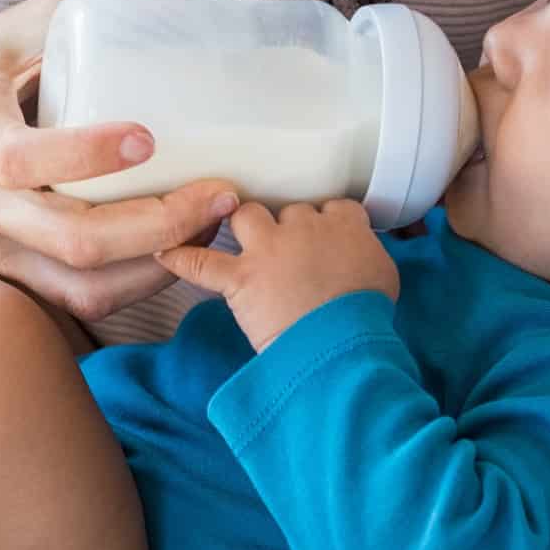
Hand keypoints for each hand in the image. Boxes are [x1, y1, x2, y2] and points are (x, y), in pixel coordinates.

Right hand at [0, 0, 242, 321]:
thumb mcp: (30, 16)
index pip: (19, 159)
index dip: (85, 155)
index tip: (148, 138)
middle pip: (72, 239)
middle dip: (160, 225)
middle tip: (221, 194)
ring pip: (83, 283)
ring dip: (160, 262)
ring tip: (210, 222)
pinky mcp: (10, 269)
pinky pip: (81, 296)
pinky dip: (139, 281)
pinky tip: (178, 246)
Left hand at [156, 200, 398, 350]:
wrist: (342, 342)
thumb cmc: (368, 315)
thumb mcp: (384, 276)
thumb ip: (367, 255)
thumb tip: (359, 258)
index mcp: (344, 224)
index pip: (332, 207)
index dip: (325, 222)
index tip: (324, 237)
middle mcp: (303, 226)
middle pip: (288, 210)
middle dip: (286, 227)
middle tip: (288, 252)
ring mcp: (268, 249)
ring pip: (246, 215)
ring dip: (243, 225)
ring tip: (242, 239)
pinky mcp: (241, 277)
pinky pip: (200, 262)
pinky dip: (181, 258)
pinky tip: (164, 253)